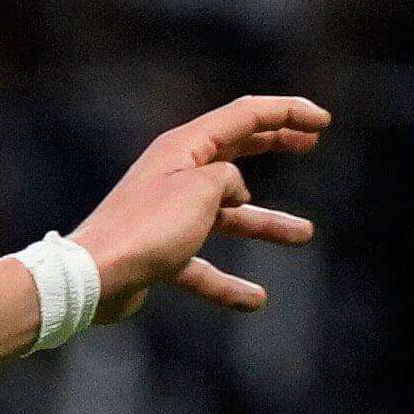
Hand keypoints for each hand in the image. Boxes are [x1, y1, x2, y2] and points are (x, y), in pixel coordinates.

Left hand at [69, 97, 326, 316]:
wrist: (91, 278)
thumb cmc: (147, 227)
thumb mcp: (203, 189)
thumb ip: (230, 179)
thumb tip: (235, 194)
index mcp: (184, 146)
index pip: (245, 115)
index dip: (287, 113)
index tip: (323, 122)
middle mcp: (175, 174)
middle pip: (235, 151)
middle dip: (275, 144)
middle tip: (311, 143)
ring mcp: (167, 214)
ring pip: (226, 215)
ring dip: (265, 224)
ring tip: (304, 234)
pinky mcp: (158, 254)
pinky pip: (201, 267)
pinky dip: (226, 283)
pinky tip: (255, 300)